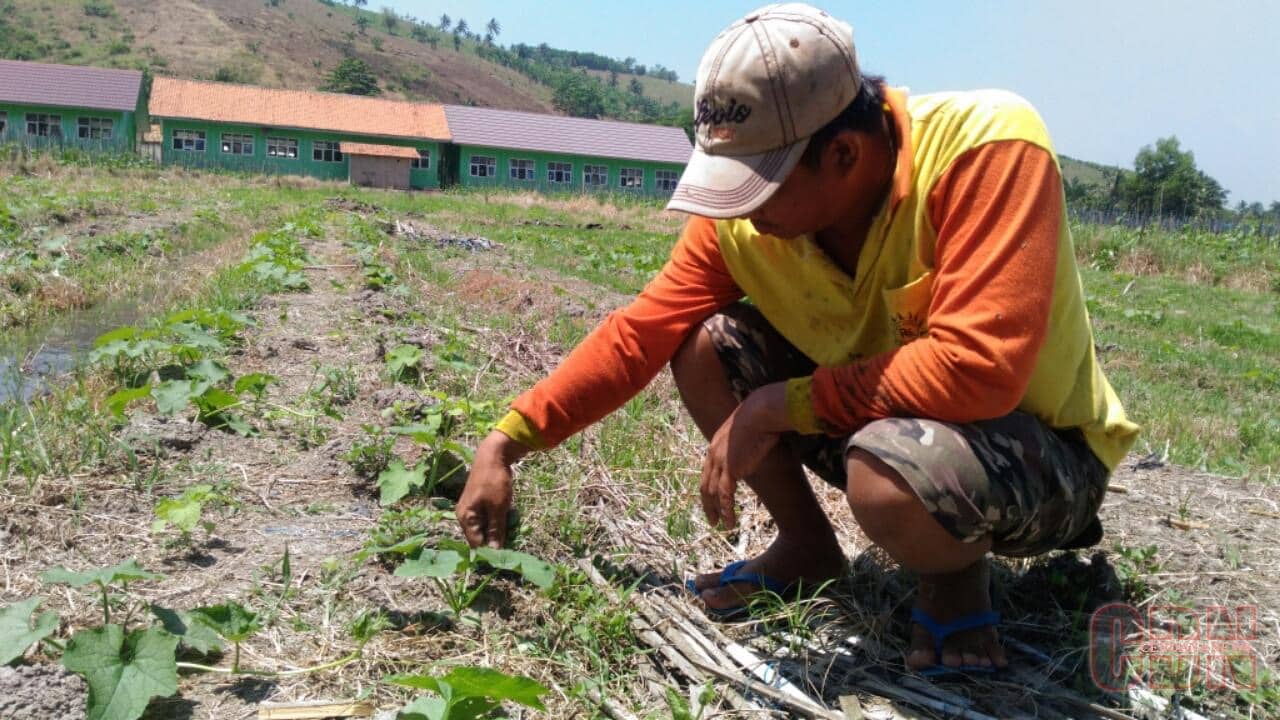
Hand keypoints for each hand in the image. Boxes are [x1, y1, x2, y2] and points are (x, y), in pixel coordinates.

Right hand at [456, 430, 528, 547]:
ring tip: (512, 529)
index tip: (505, 557)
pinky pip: (489, 518)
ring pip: (486, 528)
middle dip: (495, 541)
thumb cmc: (494, 481)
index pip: (476, 544)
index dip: (490, 552)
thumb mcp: (498, 507)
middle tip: (512, 542)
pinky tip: (509, 518)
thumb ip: (496, 530)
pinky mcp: (480, 504)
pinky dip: (498, 520)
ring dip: (499, 530)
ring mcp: (472, 509)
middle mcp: (465, 516)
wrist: (493, 455)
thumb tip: (495, 551)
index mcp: (466, 518)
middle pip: (480, 537)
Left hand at [701, 382, 791, 530]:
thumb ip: (746, 442)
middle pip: (705, 484)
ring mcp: (720, 463)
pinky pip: (725, 495)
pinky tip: (730, 521)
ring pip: (712, 493)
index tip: (712, 499)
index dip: (709, 487)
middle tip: (711, 518)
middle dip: (707, 504)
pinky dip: (726, 510)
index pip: (708, 471)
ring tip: (721, 525)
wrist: (759, 412)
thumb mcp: (748, 431)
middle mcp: (713, 455)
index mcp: (716, 446)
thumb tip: (757, 444)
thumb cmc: (760, 417)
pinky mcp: (730, 469)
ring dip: (716, 511)